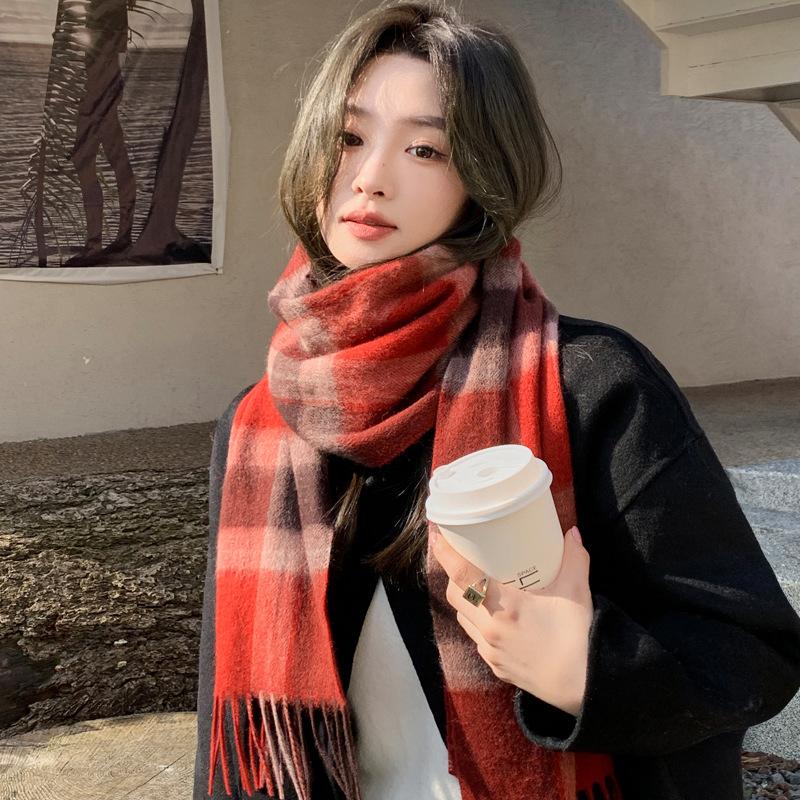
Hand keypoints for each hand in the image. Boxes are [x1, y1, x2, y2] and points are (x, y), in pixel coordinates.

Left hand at [431, 525, 593, 715]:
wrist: (587, 686)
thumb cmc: (579, 638)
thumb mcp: (576, 590)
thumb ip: (573, 557)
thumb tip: (571, 532)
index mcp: (503, 607)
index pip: (461, 574)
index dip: (445, 552)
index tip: (437, 534)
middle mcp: (489, 629)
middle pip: (455, 594)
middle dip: (453, 573)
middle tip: (464, 556)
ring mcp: (490, 651)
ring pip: (463, 617)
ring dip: (464, 598)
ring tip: (478, 582)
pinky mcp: (497, 666)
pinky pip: (477, 638)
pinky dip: (478, 621)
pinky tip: (495, 615)